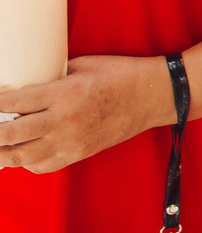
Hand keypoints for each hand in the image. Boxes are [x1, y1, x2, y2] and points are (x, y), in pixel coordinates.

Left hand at [0, 55, 171, 172]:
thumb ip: (52, 78)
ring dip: (2, 152)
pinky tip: (21, 153)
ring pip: (21, 157)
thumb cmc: (121, 75)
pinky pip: (42, 166)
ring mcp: (71, 141)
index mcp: (64, 93)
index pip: (13, 102)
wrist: (155, 96)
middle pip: (9, 134)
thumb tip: (25, 84)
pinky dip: (25, 162)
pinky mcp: (79, 154)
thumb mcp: (82, 66)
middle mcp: (64, 121)